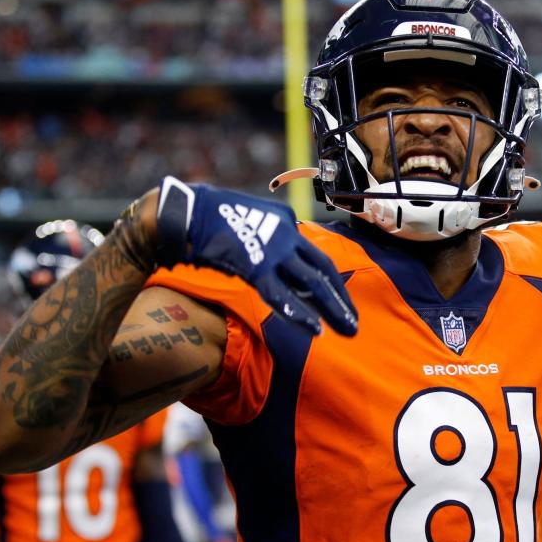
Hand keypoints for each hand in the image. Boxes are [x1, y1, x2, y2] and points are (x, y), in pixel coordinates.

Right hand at [155, 176, 356, 336]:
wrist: (187, 212)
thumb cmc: (211, 219)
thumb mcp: (251, 221)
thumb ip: (269, 242)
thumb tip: (279, 271)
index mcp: (287, 221)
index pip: (316, 256)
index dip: (331, 282)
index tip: (341, 302)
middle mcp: (287, 233)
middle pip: (322, 270)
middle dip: (340, 299)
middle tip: (354, 322)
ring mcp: (273, 249)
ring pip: (312, 284)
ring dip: (333, 309)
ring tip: (348, 330)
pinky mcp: (256, 266)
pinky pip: (282, 296)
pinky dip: (301, 314)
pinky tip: (316, 329)